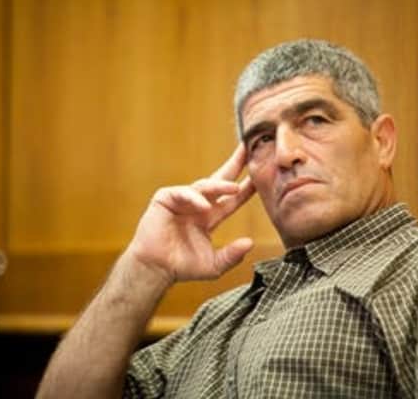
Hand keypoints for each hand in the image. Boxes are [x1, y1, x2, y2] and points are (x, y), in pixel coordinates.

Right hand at [125, 144, 255, 283]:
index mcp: (209, 217)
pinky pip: (182, 193)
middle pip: (219, 180)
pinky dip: (194, 198)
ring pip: (204, 186)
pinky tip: (204, 206)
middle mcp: (197, 205)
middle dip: (234, 164)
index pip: (231, 199)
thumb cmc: (182, 266)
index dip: (246, 188)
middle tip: (247, 150)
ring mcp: (181, 200)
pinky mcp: (165, 199)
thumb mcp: (214, 265)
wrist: (156, 268)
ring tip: (234, 188)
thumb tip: (250, 243)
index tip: (261, 177)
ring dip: (219, 186)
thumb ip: (232, 255)